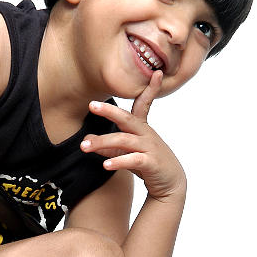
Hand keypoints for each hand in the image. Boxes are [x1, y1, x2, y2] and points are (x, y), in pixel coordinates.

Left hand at [81, 71, 185, 201]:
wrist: (170, 183)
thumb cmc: (148, 163)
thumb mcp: (127, 153)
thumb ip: (109, 146)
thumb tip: (87, 140)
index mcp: (142, 127)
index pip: (144, 104)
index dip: (150, 89)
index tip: (157, 73)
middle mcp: (146, 134)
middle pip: (127, 119)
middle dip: (110, 111)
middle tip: (92, 105)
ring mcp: (150, 148)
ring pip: (124, 140)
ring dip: (103, 142)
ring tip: (85, 146)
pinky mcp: (151, 163)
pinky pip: (133, 160)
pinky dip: (118, 161)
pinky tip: (106, 165)